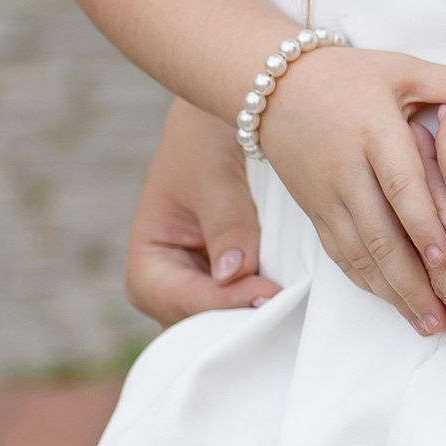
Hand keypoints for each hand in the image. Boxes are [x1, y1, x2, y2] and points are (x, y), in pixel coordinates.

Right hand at [125, 99, 278, 323]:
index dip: (223, 303)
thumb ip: (227, 227)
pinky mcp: (230, 283)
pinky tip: (298, 300)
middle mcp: (168, 287)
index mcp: (147, 264)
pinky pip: (245, 307)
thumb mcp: (214, 178)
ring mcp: (200, 289)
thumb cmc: (206, 142)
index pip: (182, 300)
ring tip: (296, 310)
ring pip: (226, 323)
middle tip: (287, 312)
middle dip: (241, 320)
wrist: (223, 121)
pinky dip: (267, 305)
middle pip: (202, 324)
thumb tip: (232, 275)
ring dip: (257, 316)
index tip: (268, 294)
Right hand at [254, 45, 445, 332]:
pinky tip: (392, 303)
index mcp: (374, 131)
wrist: (275, 85)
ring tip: (425, 322)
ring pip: (358, 252)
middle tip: (442, 317)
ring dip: (390, 291)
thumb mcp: (406, 69)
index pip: (400, 185)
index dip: (422, 224)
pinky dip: (366, 282)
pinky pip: (340, 254)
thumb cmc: (351, 76)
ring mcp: (325, 195)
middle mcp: (346, 168)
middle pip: (378, 233)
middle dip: (410, 280)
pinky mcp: (314, 211)